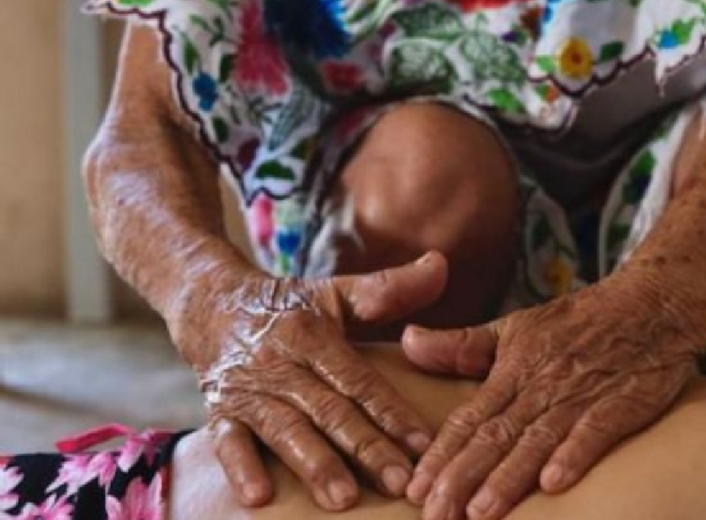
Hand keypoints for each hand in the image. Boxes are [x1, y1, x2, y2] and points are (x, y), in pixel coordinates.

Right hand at [170, 252, 447, 509]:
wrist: (210, 303)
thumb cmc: (289, 307)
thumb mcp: (336, 293)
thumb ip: (389, 288)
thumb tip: (441, 264)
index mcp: (314, 335)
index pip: (359, 379)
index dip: (391, 412)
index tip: (423, 444)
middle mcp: (280, 363)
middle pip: (328, 410)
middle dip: (364, 448)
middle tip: (398, 482)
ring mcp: (248, 390)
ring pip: (284, 429)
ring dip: (313, 465)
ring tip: (342, 499)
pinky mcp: (219, 411)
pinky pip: (227, 440)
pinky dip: (241, 468)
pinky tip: (259, 498)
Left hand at [399, 282, 705, 519]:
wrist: (653, 302)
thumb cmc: (580, 320)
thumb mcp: (515, 326)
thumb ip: (462, 345)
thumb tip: (407, 343)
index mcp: (513, 368)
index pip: (470, 417)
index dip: (442, 455)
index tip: (415, 489)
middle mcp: (542, 384)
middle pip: (496, 435)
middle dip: (463, 477)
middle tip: (436, 514)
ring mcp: (582, 393)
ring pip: (538, 438)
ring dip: (509, 476)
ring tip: (481, 512)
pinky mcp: (623, 401)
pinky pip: (596, 429)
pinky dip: (576, 453)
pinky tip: (555, 483)